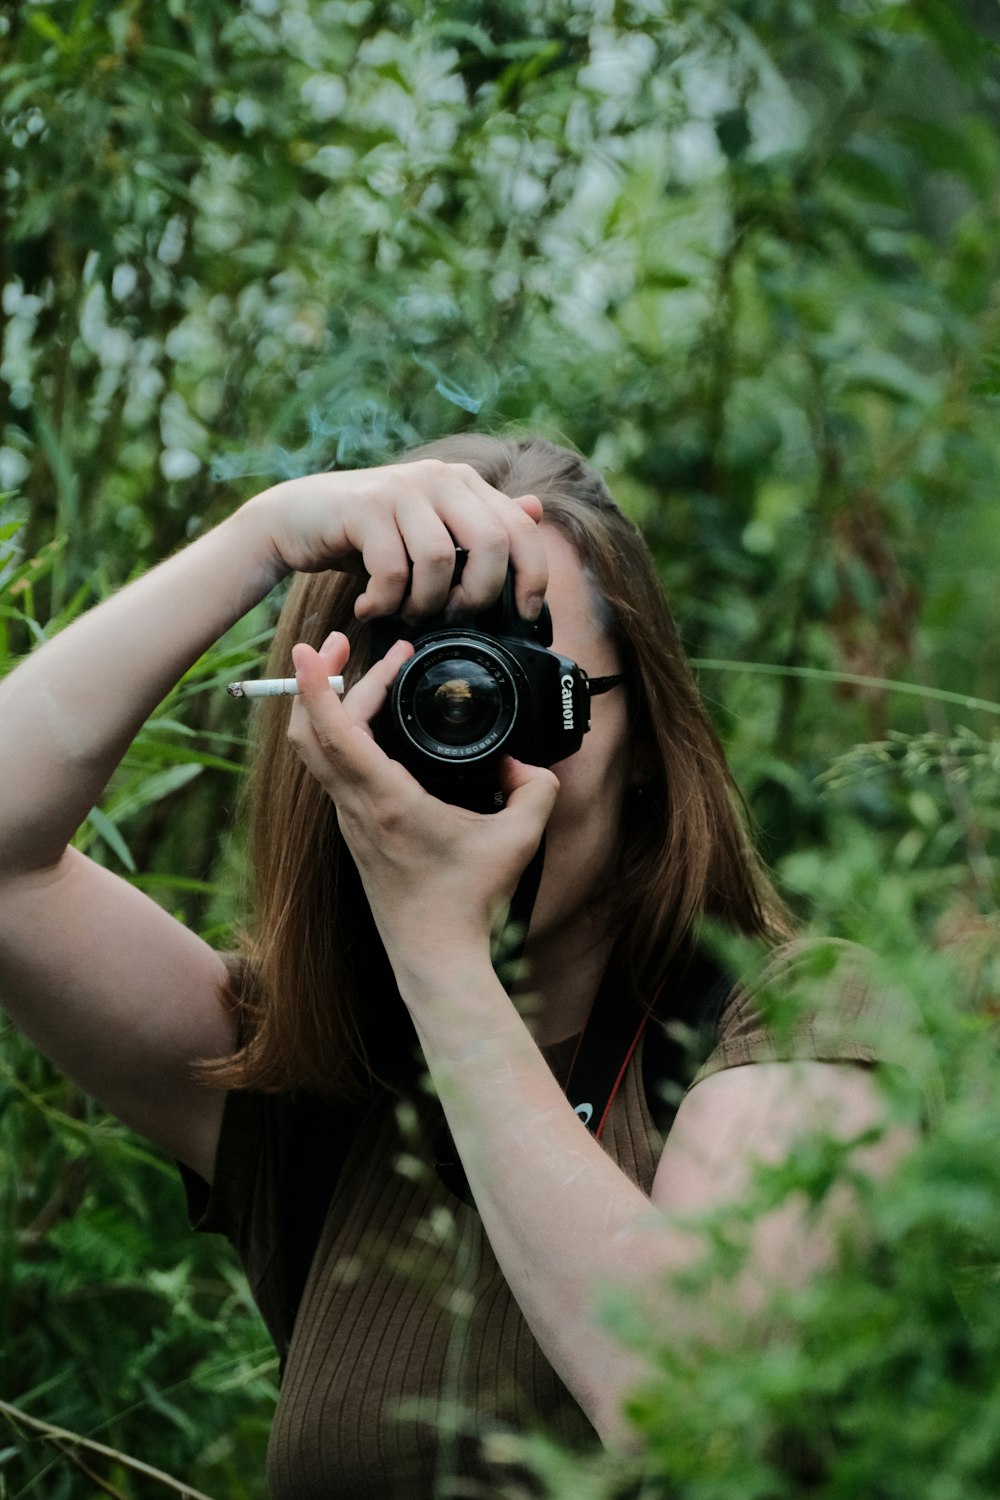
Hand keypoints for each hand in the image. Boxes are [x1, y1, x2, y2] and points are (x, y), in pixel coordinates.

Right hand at [241, 459, 546, 621]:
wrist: (293, 518)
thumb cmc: (368, 534)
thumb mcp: (428, 528)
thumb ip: (479, 522)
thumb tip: (536, 509)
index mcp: (464, 484)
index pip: (521, 528)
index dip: (532, 576)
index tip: (523, 616)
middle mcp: (438, 478)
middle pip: (491, 543)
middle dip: (478, 595)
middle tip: (452, 617)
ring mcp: (401, 488)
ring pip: (440, 560)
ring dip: (424, 603)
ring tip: (404, 614)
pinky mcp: (363, 507)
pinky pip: (392, 569)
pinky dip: (384, 602)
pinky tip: (369, 608)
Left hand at [286, 632, 559, 984]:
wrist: (436, 957)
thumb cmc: (470, 902)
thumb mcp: (519, 840)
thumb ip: (535, 790)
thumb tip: (525, 766)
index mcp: (386, 801)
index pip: (335, 733)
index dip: (318, 685)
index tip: (313, 648)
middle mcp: (356, 808)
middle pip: (312, 731)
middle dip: (324, 679)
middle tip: (351, 643)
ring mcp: (350, 821)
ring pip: (319, 751)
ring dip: (334, 706)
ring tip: (368, 674)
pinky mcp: (356, 832)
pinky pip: (335, 770)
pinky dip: (344, 734)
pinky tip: (374, 724)